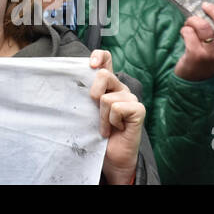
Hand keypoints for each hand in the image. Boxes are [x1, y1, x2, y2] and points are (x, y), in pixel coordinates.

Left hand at [89, 54, 144, 184]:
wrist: (110, 157)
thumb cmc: (97, 133)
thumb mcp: (87, 109)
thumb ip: (85, 92)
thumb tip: (73, 78)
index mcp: (108, 85)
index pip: (106, 58)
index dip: (99, 56)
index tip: (91, 64)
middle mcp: (121, 88)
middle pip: (103, 75)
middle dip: (93, 95)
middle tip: (96, 112)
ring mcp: (131, 98)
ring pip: (107, 98)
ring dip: (102, 117)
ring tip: (106, 126)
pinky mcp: (139, 110)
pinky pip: (117, 108)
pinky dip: (112, 121)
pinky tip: (117, 128)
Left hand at [175, 0, 213, 80]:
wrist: (195, 79)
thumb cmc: (208, 57)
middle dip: (213, 10)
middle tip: (205, 6)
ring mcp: (212, 53)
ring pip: (203, 26)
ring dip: (193, 20)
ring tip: (190, 22)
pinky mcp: (196, 55)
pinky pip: (189, 33)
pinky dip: (184, 29)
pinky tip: (185, 33)